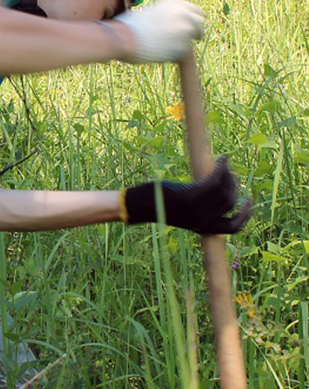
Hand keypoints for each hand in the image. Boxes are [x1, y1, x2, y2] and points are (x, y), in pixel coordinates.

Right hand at [113, 0, 204, 63]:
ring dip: (183, 44)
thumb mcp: (149, 12)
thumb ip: (164, 17)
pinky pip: (183, 54)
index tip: (188, 29)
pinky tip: (159, 55)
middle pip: (199, 24)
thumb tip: (166, 26)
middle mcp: (184, 13)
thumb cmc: (128, 27)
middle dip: (194, 33)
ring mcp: (186, 30)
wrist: (124, 38)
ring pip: (192, 40)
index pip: (195, 11)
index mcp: (175, 3)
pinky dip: (173, 56)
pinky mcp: (183, 47)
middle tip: (188, 42)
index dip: (191, 21)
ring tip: (167, 51)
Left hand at [123, 156, 250, 233]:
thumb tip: (215, 190)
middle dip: (234, 185)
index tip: (249, 200)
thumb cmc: (160, 205)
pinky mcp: (190, 197)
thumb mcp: (184, 211)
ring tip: (223, 165)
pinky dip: (221, 168)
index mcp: (203, 228)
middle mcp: (202, 222)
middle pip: (230, 202)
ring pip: (225, 190)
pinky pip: (214, 180)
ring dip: (228, 175)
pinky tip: (223, 160)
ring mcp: (197, 210)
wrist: (140, 205)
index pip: (233, 228)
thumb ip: (199, 208)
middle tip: (229, 173)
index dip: (245, 215)